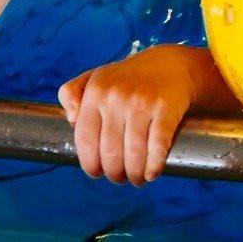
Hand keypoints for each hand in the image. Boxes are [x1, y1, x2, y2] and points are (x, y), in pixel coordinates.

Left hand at [58, 44, 209, 184]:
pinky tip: (151, 173)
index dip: (89, 164)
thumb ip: (71, 93)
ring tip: (136, 178)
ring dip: (134, 175)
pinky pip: (157, 146)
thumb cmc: (129, 79)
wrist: (171, 65)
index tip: (97, 173)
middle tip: (120, 177)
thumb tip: (71, 119)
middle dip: (114, 173)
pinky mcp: (166, 108)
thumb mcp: (95, 78)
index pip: (85, 140)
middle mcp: (116, 97)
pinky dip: (154, 166)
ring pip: (134, 154)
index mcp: (96, 92)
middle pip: (110, 152)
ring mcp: (142, 102)